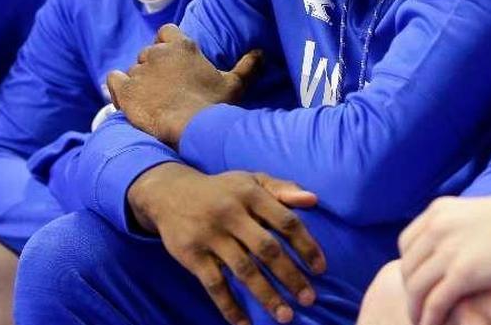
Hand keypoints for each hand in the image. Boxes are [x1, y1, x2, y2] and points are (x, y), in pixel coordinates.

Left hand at [106, 24, 260, 148]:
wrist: (190, 129)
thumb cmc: (213, 106)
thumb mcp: (235, 85)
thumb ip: (247, 66)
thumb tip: (261, 53)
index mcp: (182, 46)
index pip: (167, 32)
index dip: (168, 45)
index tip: (174, 62)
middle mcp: (157, 53)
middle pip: (149, 52)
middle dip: (154, 66)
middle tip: (165, 87)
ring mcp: (138, 71)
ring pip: (133, 69)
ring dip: (140, 80)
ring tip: (150, 99)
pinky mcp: (124, 89)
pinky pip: (113, 79)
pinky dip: (118, 86)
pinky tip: (127, 97)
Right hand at [127, 163, 326, 324]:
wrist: (169, 192)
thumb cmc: (222, 189)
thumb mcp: (251, 179)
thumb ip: (282, 189)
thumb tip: (313, 200)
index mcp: (250, 194)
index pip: (285, 221)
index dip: (306, 245)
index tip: (320, 269)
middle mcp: (231, 214)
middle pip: (267, 249)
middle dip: (290, 276)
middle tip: (309, 299)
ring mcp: (210, 235)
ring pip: (243, 270)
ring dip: (266, 296)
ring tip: (285, 316)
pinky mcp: (191, 255)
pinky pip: (214, 285)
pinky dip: (229, 306)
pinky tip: (244, 323)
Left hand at [398, 196, 490, 324]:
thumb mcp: (477, 211)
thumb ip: (458, 224)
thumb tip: (453, 240)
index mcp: (439, 210)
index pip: (408, 241)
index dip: (409, 265)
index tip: (416, 280)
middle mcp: (438, 227)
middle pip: (409, 265)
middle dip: (410, 290)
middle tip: (416, 306)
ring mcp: (448, 250)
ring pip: (417, 286)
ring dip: (416, 307)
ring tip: (420, 320)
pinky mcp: (463, 274)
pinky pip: (435, 301)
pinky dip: (429, 317)